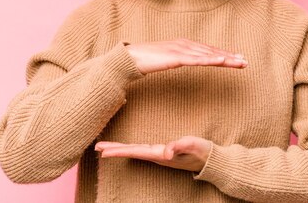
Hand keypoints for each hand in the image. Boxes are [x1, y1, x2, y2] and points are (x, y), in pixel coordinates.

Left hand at [95, 136, 211, 171]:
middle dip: (114, 150)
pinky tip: (125, 147)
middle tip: (96, 148)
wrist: (211, 161)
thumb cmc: (202, 152)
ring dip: (119, 149)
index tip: (104, 152)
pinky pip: (141, 149)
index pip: (136, 151)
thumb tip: (166, 151)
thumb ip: (180, 146)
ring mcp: (159, 154)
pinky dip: (130, 147)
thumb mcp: (193, 146)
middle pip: (131, 152)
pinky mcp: (163, 152)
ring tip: (104, 148)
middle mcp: (157, 155)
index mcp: (161, 154)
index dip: (120, 151)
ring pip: (134, 151)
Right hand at [125, 39, 246, 73]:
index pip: (208, 50)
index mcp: (184, 45)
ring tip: (239, 63)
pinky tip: (221, 61)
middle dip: (229, 57)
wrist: (131, 58)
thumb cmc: (147, 60)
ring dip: (225, 59)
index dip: (224, 54)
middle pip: (211, 51)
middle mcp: (185, 45)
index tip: (238, 59)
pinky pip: (196, 60)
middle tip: (245, 62)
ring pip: (207, 55)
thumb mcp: (167, 59)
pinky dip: (210, 60)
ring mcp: (181, 50)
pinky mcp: (175, 57)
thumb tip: (188, 62)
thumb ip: (179, 59)